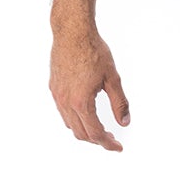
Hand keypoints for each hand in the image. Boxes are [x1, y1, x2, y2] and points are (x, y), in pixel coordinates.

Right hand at [50, 27, 130, 150]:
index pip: (95, 133)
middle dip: (97, 140)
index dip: (108, 143)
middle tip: (112, 139)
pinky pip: (62, 112)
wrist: (72, 32)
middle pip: (81, 133)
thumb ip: (120, 103)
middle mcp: (66, 102)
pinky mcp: (54, 88)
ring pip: (69, 124)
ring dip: (85, 131)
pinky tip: (85, 113)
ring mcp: (57, 95)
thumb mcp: (113, 78)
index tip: (118, 147)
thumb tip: (125, 122)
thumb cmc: (93, 50)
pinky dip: (75, 119)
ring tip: (100, 128)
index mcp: (81, 101)